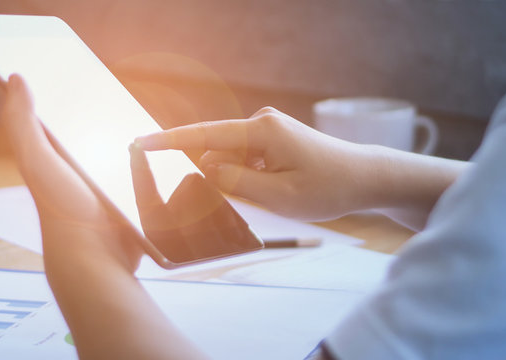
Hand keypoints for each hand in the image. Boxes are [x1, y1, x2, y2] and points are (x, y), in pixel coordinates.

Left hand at [3, 75, 204, 358]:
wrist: (96, 261)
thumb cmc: (63, 213)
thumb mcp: (37, 161)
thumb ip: (22, 123)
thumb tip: (14, 77)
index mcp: (54, 160)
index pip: (60, 118)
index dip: (67, 93)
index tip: (83, 70)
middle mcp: (77, 174)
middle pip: (94, 133)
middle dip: (107, 113)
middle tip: (124, 94)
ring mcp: (104, 190)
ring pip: (123, 155)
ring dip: (137, 141)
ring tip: (151, 122)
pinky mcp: (129, 206)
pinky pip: (145, 177)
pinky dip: (154, 166)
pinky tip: (166, 155)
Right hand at [134, 107, 377, 220]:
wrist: (365, 178)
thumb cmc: (328, 188)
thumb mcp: (277, 196)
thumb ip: (235, 182)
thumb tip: (205, 166)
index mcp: (262, 130)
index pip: (205, 135)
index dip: (170, 141)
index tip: (141, 142)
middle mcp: (262, 122)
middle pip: (219, 152)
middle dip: (221, 178)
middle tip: (260, 199)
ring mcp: (269, 129)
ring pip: (233, 159)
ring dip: (242, 181)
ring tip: (280, 194)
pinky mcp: (273, 139)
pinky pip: (246, 160)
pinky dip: (250, 178)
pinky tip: (278, 190)